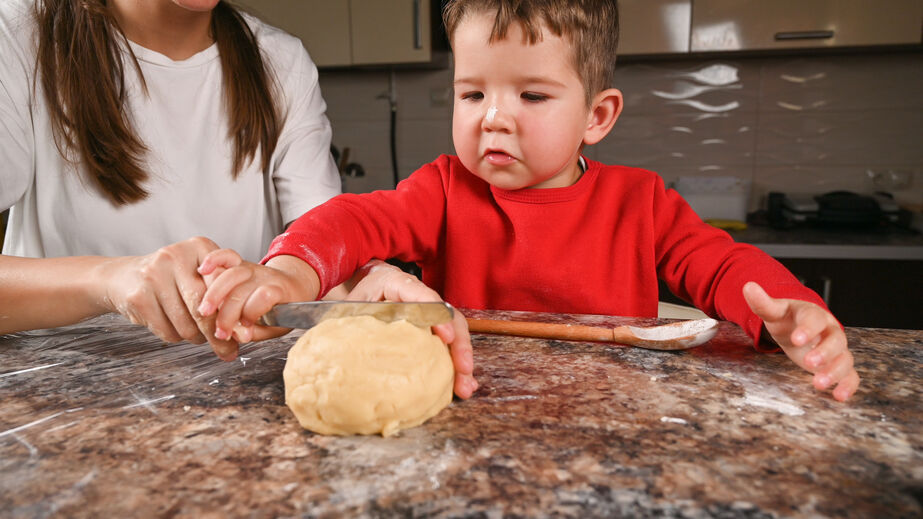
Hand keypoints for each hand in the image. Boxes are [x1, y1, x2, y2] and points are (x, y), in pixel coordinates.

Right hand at [99, 236, 238, 359]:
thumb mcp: (200, 274)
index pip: (224, 284)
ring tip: (194, 331)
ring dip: (195, 337)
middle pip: (204, 307)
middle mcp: (175, 256)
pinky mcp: (138, 297)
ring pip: (187, 325)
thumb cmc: (174, 280)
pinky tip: (173, 326)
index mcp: (199, 246)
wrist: (124, 277)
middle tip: (228, 351)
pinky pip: (167, 331)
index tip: (240, 332)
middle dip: (217, 334)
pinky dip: (175, 336)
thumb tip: (243, 335)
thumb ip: (224, 294)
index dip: (232, 311)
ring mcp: (154, 276)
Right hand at [197, 251, 316, 346]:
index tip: (246, 329)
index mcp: (280, 290)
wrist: (293, 285)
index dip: (252, 313)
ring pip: (229, 275)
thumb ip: (259, 331)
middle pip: (241, 290)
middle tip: (221, 332)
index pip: (265, 296)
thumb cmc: (285, 307)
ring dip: (213, 295)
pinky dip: (214, 259)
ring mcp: (250, 268)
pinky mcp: (238, 263)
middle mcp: (264, 277)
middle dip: (227, 314)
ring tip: (204, 313)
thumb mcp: (279, 324)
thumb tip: (239, 336)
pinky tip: (202, 270)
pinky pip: (225, 255)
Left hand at [346, 260, 477, 398]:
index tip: (445, 337)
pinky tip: (460, 385)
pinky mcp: (432, 328)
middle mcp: (420, 295)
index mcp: (396, 283)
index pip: (424, 296)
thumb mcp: (349, 306)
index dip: (438, 316)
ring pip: (454, 332)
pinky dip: (456, 365)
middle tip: (463, 370)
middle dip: (460, 345)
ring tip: (465, 386)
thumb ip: (353, 317)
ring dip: (462, 360)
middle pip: (449, 316)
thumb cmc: (355, 298)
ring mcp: (430, 312)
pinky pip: (450, 344)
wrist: (362, 290)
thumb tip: (349, 345)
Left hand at [743, 281, 859, 401]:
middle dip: (824, 352)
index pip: (814, 319)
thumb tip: (748, 286)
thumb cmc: (788, 319)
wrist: (799, 326)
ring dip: (835, 372)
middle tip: (809, 362)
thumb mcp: (774, 311)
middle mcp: (829, 331)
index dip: (807, 329)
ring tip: (818, 384)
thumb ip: (762, 302)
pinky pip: (850, 375)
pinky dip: (848, 385)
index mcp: (813, 315)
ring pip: (844, 359)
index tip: (796, 339)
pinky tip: (839, 396)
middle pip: (835, 340)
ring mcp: (836, 349)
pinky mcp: (837, 364)